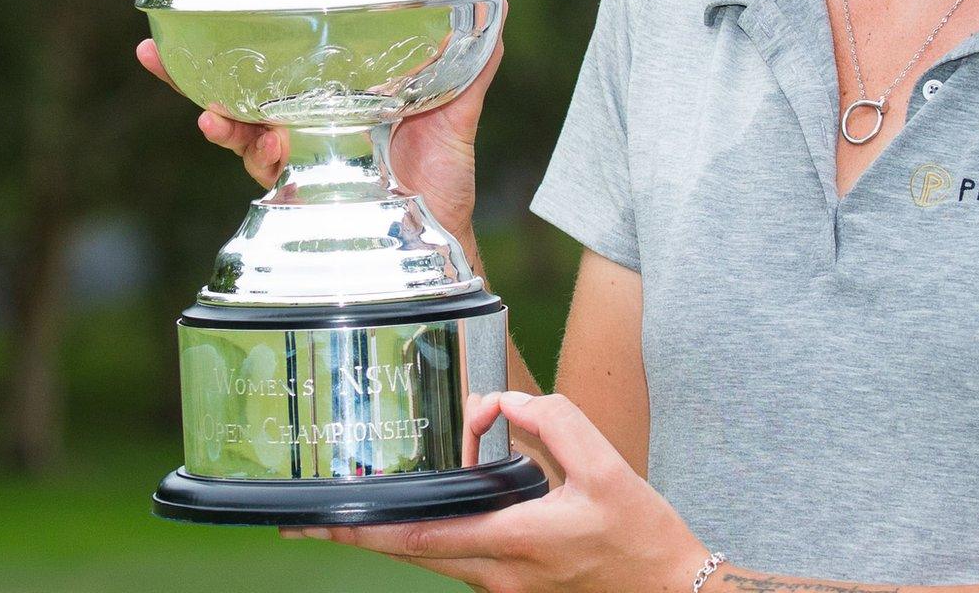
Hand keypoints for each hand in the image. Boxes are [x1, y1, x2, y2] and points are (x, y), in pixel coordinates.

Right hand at [134, 36, 503, 243]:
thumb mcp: (458, 106)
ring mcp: (297, 152)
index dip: (258, 31)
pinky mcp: (295, 184)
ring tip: (179, 77)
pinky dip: (232, 141)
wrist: (440, 234)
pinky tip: (213, 123)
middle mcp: (309, 119)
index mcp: (341, 93)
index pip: (292, 56)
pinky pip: (254, 161)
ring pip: (240, 121)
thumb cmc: (443, 175)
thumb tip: (494, 3)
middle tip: (163, 41)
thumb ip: (470, 61)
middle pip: (248, 83)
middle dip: (201, 63)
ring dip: (206, 102)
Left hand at [282, 392, 708, 592]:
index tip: (318, 523)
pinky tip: (418, 518)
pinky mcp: (515, 588)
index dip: (365, 530)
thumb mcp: (605, 465)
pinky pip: (458, 561)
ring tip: (352, 514)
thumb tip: (499, 403)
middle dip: (356, 539)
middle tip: (305, 524)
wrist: (673, 590)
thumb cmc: (642, 533)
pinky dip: (429, 540)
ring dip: (391, 538)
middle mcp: (500, 574)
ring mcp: (505, 588)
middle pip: (411, 555)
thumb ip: (553, 422)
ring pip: (432, 560)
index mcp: (516, 541)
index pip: (422, 537)